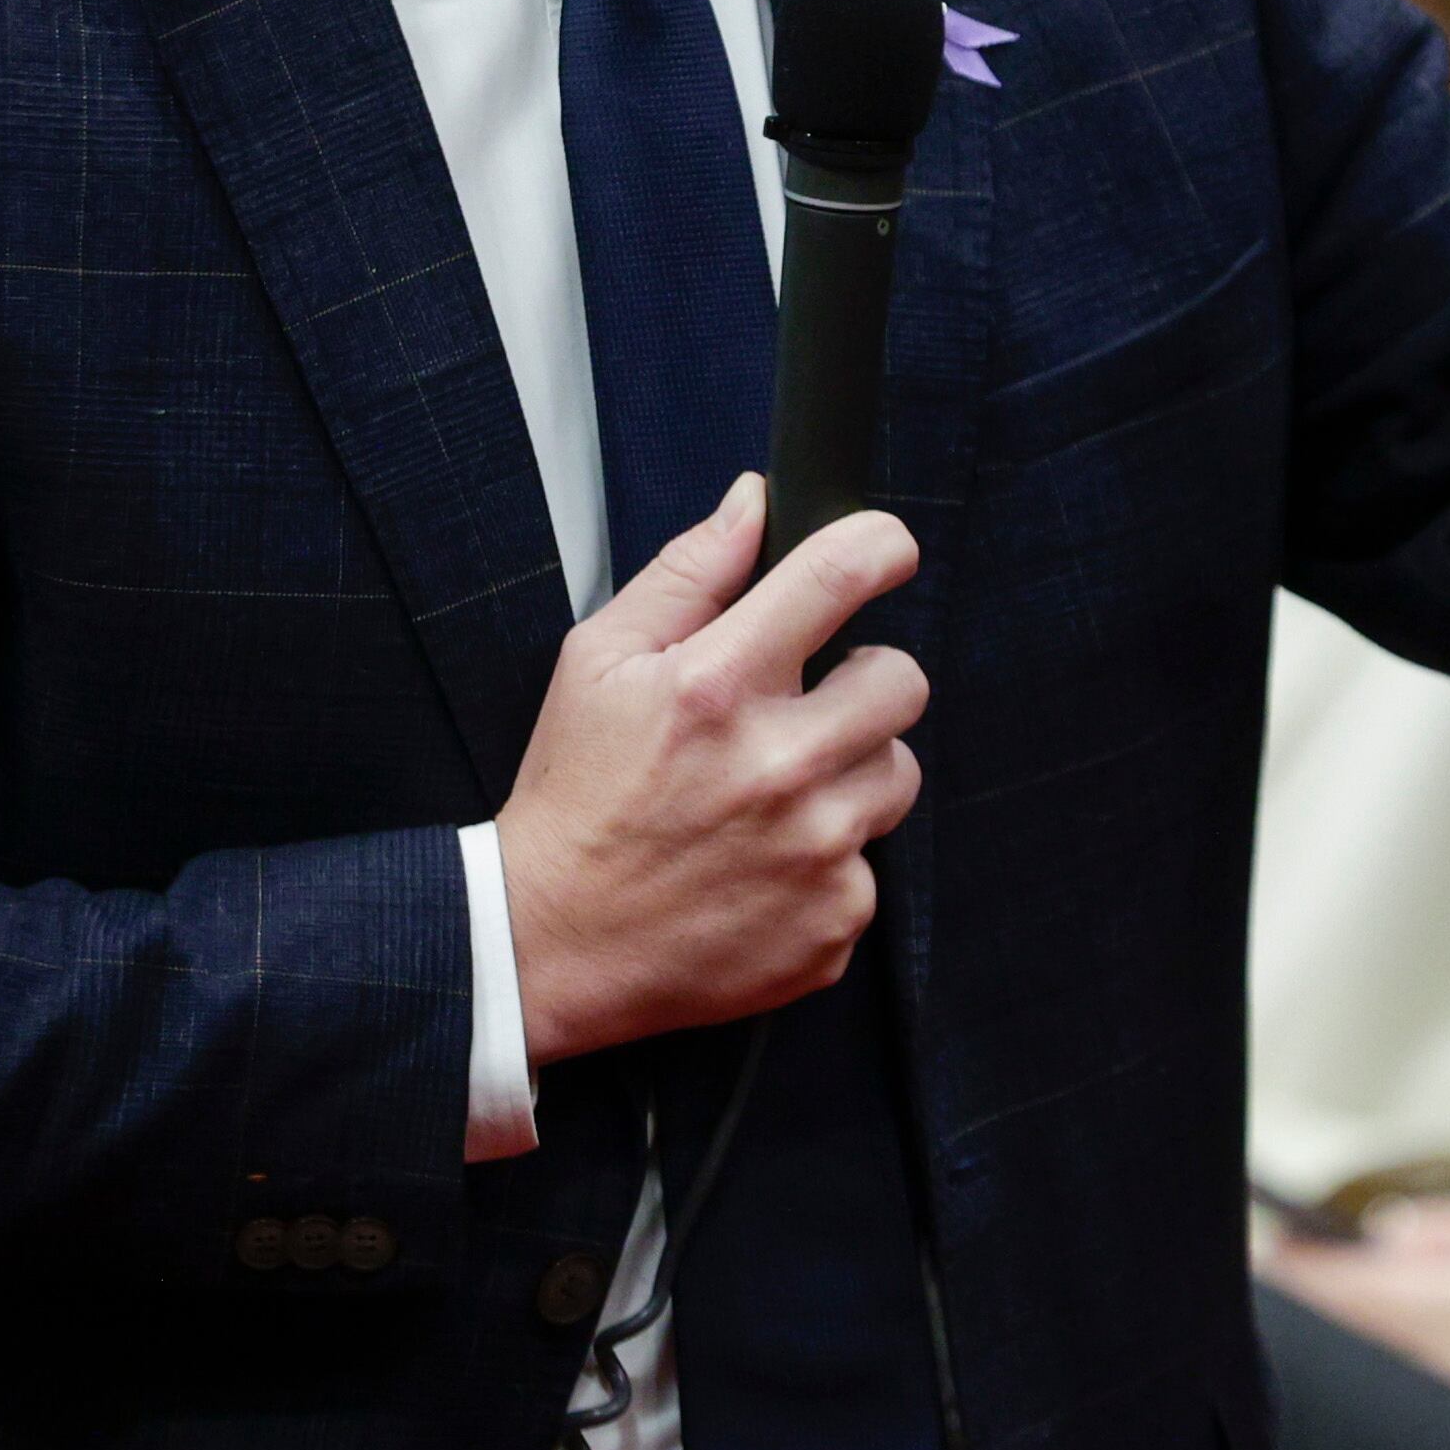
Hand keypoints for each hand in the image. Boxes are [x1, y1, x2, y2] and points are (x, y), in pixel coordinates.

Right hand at [493, 473, 928, 1063]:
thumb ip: (687, 573)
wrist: (546, 948)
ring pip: (897, 773)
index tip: (885, 551)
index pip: (841, 575)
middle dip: (863, 679)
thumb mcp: (597, 664)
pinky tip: (763, 869)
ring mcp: (815, 852)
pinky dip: (830, 863)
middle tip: (807, 704)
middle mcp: (778, 766)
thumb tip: (754, 501)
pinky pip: (872, 866)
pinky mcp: (833, 922)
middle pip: (902, 679)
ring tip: (775, 796)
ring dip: (850, 774)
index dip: (879, 545)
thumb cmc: (573, 799)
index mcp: (717, 687)